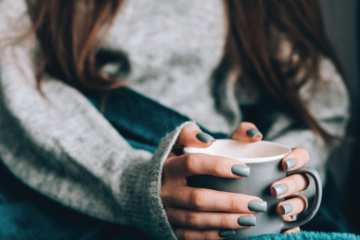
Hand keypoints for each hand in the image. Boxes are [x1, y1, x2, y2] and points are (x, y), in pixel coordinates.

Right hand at [161, 122, 307, 238]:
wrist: (143, 187)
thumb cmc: (174, 161)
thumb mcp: (179, 143)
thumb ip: (197, 133)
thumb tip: (223, 138)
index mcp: (169, 165)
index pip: (193, 163)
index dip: (218, 166)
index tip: (245, 169)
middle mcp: (165, 190)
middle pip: (198, 198)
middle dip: (230, 202)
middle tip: (257, 203)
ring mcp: (166, 211)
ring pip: (196, 219)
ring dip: (226, 221)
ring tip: (252, 219)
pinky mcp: (169, 227)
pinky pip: (190, 235)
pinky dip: (212, 235)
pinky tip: (233, 231)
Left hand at [232, 122, 308, 233]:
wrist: (219, 185)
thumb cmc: (233, 161)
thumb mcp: (235, 144)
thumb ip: (244, 132)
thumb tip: (256, 136)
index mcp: (283, 161)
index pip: (302, 156)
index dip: (299, 159)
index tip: (283, 164)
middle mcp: (288, 179)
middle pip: (303, 181)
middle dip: (292, 185)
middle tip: (273, 190)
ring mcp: (287, 198)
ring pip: (301, 202)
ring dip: (293, 206)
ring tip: (279, 210)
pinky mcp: (281, 217)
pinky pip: (294, 224)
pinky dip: (291, 227)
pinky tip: (283, 228)